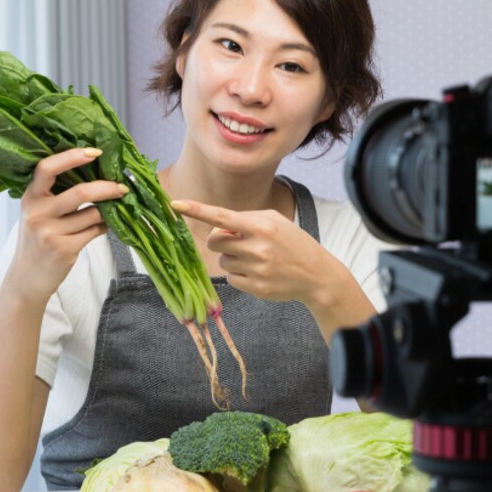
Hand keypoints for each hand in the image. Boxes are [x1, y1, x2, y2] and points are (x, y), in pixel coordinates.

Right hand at [7, 148, 125, 302]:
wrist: (26, 279)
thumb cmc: (36, 241)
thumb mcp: (37, 214)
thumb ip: (56, 196)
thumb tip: (96, 175)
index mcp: (30, 197)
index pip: (47, 168)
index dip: (72, 157)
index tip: (95, 152)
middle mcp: (37, 213)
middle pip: (80, 192)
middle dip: (107, 187)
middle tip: (122, 186)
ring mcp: (49, 232)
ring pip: (93, 214)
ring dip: (106, 213)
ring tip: (107, 213)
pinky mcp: (64, 249)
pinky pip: (95, 232)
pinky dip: (103, 228)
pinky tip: (102, 228)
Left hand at [171, 199, 332, 303]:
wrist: (317, 276)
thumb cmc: (293, 243)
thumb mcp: (276, 221)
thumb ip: (246, 219)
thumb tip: (218, 227)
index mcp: (261, 226)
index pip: (222, 216)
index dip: (196, 209)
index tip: (174, 204)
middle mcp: (257, 247)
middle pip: (215, 241)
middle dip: (220, 240)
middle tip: (237, 242)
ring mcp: (256, 269)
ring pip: (223, 261)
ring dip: (233, 258)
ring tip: (256, 259)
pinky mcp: (255, 288)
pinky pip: (231, 278)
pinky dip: (240, 275)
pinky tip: (259, 272)